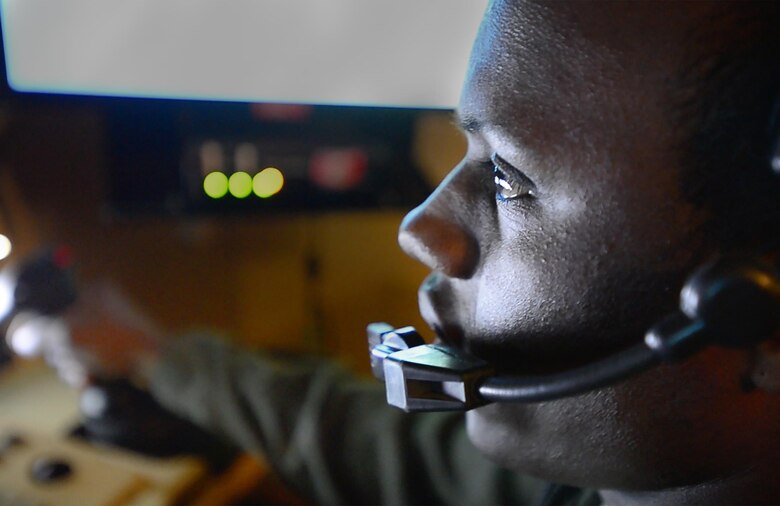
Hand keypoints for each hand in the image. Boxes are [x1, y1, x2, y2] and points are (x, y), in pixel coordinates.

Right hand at [6, 281, 163, 386]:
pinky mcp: (116, 349)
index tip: (40, 345)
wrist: (161, 364)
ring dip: (74, 364)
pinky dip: (87, 370)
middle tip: (72, 360)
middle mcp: (103, 306)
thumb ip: (40, 332)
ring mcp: (110, 329)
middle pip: (62, 331)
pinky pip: (91, 359)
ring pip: (76, 349)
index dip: (44, 329)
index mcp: (95, 292)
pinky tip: (90, 378)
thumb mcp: (72, 334)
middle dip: (62, 352)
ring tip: (85, 372)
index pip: (54, 306)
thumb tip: (19, 336)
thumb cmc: (118, 342)